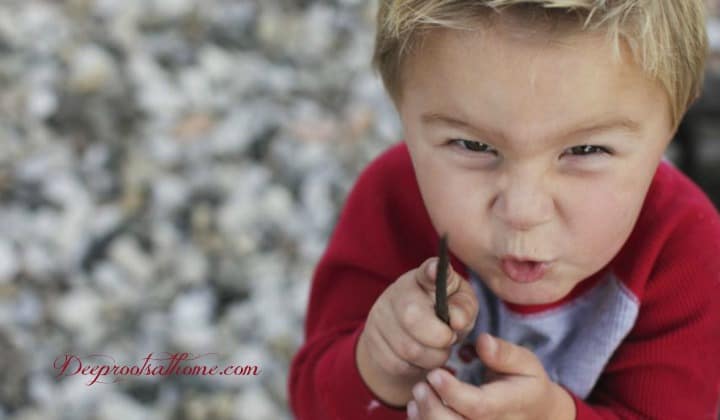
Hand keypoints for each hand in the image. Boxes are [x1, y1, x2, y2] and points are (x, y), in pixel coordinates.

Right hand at [356, 257, 478, 405]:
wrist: (410, 338)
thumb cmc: (443, 315)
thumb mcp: (460, 306)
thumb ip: (464, 308)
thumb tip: (457, 321)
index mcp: (422, 279)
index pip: (425, 272)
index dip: (431, 271)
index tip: (435, 270)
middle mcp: (396, 293)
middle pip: (412, 317)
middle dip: (439, 337)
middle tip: (449, 339)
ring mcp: (380, 317)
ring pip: (409, 348)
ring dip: (433, 357)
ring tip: (438, 350)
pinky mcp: (373, 342)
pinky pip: (398, 364)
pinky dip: (417, 367)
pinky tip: (421, 358)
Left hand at [407, 334, 575, 419]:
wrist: (537, 415)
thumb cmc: (526, 384)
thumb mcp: (525, 363)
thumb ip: (504, 353)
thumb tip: (483, 340)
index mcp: (508, 406)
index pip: (478, 406)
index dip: (453, 392)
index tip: (435, 373)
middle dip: (433, 408)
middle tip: (421, 385)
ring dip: (426, 416)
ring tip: (419, 393)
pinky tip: (416, 407)